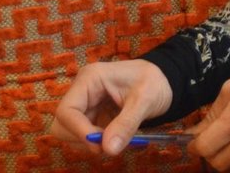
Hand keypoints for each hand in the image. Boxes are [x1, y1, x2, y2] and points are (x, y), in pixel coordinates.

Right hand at [50, 59, 173, 155]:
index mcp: (90, 79)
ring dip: (90, 142)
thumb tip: (108, 149)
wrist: (167, 81)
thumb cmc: (156, 82)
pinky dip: (97, 142)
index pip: (67, 111)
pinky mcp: (92, 115)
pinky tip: (116, 137)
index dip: (78, 132)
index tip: (98, 146)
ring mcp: (86, 104)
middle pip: (62, 124)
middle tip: (108, 144)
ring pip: (71, 133)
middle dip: (82, 138)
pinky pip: (84, 135)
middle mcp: (82, 90)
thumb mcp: (146, 100)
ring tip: (118, 138)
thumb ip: (127, 124)